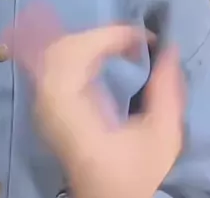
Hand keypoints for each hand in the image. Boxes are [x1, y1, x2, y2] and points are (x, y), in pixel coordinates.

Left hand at [2, 6, 184, 197]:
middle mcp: (49, 104)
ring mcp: (42, 104)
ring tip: (121, 49)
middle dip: (99, 36)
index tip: (141, 39)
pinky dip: (79, 50)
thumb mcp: (160, 138)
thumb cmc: (133, 173)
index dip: (107, 36)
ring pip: (55, 50)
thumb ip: (165, 93)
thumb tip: (167, 52)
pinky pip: (54, 62)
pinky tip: (102, 58)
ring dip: (89, 41)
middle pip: (62, 47)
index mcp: (73, 113)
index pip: (75, 55)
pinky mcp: (45, 104)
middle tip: (133, 43)